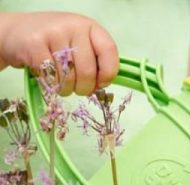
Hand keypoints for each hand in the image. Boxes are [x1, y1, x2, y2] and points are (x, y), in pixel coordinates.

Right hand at [0, 11, 118, 94]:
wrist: (16, 33)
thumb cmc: (54, 45)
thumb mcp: (78, 46)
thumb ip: (94, 61)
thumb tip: (102, 85)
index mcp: (89, 27)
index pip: (109, 51)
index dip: (108, 74)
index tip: (100, 83)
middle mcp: (73, 26)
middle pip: (88, 71)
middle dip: (84, 89)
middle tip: (77, 89)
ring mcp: (53, 33)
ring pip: (69, 78)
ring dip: (66, 89)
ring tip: (60, 82)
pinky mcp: (34, 44)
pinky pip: (51, 77)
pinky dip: (51, 84)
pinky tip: (46, 76)